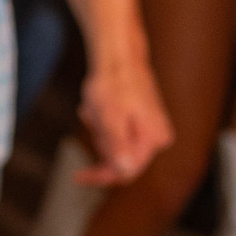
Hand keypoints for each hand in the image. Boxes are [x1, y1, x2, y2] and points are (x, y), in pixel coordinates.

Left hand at [73, 51, 172, 187]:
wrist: (120, 58)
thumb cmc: (113, 84)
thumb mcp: (109, 116)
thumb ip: (117, 145)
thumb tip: (124, 172)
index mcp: (153, 140)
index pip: (127, 172)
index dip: (101, 176)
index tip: (78, 177)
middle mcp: (157, 139)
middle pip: (119, 158)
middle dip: (100, 140)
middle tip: (92, 115)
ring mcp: (150, 130)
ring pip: (114, 144)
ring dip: (99, 129)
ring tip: (96, 107)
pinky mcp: (142, 123)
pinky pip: (116, 132)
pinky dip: (102, 122)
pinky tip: (98, 106)